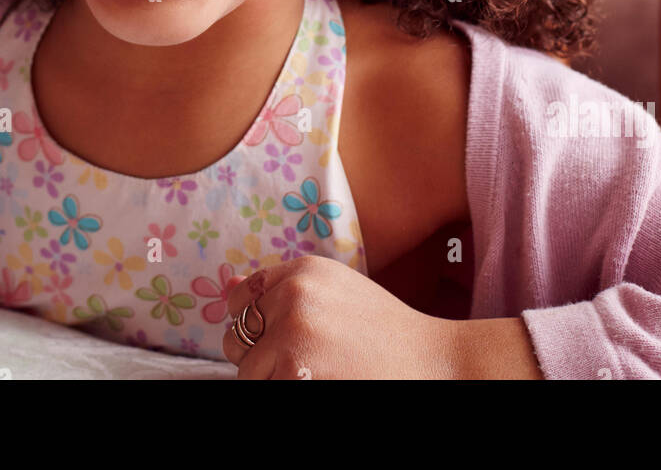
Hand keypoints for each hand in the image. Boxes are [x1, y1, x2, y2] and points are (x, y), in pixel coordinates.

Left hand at [221, 254, 461, 378]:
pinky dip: (285, 389)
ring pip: (248, 374)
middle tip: (304, 362)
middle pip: (236, 339)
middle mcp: (294, 294)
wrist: (431, 360)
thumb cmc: (382, 331)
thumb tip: (230, 289)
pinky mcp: (295, 371)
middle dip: (259, 358)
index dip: (250, 323)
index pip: (241, 297)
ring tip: (316, 373)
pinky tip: (319, 382)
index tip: (273, 338)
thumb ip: (284, 288)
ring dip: (272, 382)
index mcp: (303, 269)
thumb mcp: (335, 290)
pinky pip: (265, 389)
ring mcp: (294, 334)